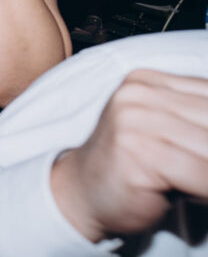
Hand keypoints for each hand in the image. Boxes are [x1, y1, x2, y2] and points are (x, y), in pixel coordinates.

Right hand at [50, 69, 207, 241]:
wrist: (82, 193)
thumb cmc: (132, 168)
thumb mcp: (165, 133)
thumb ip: (196, 122)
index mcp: (147, 81)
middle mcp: (138, 93)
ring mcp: (133, 119)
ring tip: (205, 183)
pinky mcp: (135, 150)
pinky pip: (200, 172)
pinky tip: (202, 197)